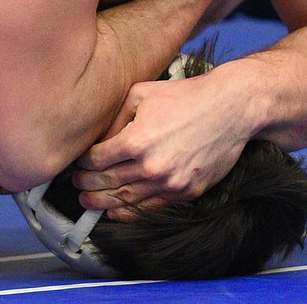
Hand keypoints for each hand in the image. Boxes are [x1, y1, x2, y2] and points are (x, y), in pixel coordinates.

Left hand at [70, 70, 249, 219]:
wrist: (230, 109)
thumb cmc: (185, 96)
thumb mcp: (141, 95)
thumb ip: (115, 118)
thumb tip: (97, 139)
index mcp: (137, 140)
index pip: (97, 159)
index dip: (83, 162)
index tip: (78, 162)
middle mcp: (152, 166)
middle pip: (108, 182)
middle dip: (87, 185)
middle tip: (76, 185)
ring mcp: (171, 182)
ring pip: (127, 200)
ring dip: (103, 203)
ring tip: (87, 202)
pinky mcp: (187, 192)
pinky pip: (152, 208)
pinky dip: (131, 212)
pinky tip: (116, 211)